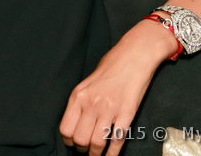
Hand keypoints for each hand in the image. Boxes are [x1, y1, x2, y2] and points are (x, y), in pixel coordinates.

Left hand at [59, 20, 175, 155]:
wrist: (134, 55)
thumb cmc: (112, 66)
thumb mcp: (88, 81)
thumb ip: (82, 101)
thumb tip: (77, 123)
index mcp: (79, 95)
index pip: (66, 129)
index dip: (69, 140)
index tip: (74, 142)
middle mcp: (91, 104)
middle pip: (80, 140)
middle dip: (83, 148)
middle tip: (87, 149)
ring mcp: (109, 109)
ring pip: (97, 143)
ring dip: (96, 154)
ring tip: (97, 154)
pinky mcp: (127, 113)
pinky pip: (117, 140)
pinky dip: (113, 154)